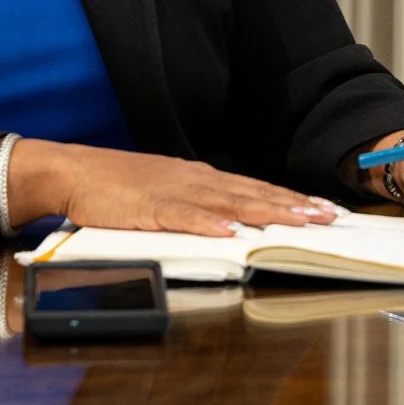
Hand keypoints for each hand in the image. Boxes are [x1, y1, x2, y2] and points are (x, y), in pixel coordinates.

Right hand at [7, 142, 338, 236]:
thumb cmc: (121, 185)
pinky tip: (231, 233)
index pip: (256, 189)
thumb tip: (235, 222)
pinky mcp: (149, 207)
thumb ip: (201, 204)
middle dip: (293, 206)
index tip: (322, 208)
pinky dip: (209, 225)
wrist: (76, 171)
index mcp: (203, 178)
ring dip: (266, 212)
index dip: (291, 199)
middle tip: (327, 216)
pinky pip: (184, 217)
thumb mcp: (170, 190)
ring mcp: (175, 192)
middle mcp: (197, 181)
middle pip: (253, 194)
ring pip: (229, 204)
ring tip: (297, 221)